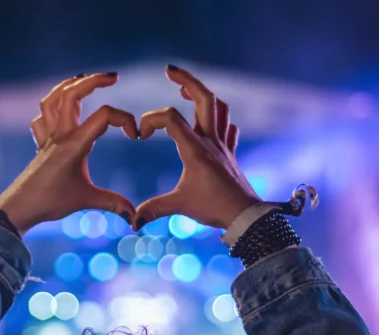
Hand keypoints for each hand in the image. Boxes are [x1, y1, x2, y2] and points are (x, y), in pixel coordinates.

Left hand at [0, 73, 138, 235]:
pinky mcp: (40, 145)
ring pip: (52, 99)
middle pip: (72, 94)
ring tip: (84, 79)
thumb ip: (113, 203)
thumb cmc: (50, 203)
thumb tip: (135, 217)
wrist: (18, 208)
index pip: (104, 116)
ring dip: (68, 85)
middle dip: (93, 81)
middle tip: (114, 77)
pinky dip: (51, 108)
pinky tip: (61, 111)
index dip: (125, 120)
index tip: (134, 136)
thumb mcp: (86, 200)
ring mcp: (47, 138)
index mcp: (75, 144)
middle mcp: (60, 135)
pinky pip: (41, 118)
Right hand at [133, 65, 259, 229]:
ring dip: (203, 94)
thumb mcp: (180, 206)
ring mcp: (223, 145)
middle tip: (169, 70)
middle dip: (186, 80)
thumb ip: (154, 208)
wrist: (246, 216)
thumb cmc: (214, 208)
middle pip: (203, 98)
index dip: (151, 120)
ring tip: (187, 89)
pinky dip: (219, 117)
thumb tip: (132, 221)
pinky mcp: (230, 153)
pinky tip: (211, 120)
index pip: (170, 118)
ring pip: (218, 107)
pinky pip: (228, 126)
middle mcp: (210, 141)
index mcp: (194, 149)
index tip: (141, 136)